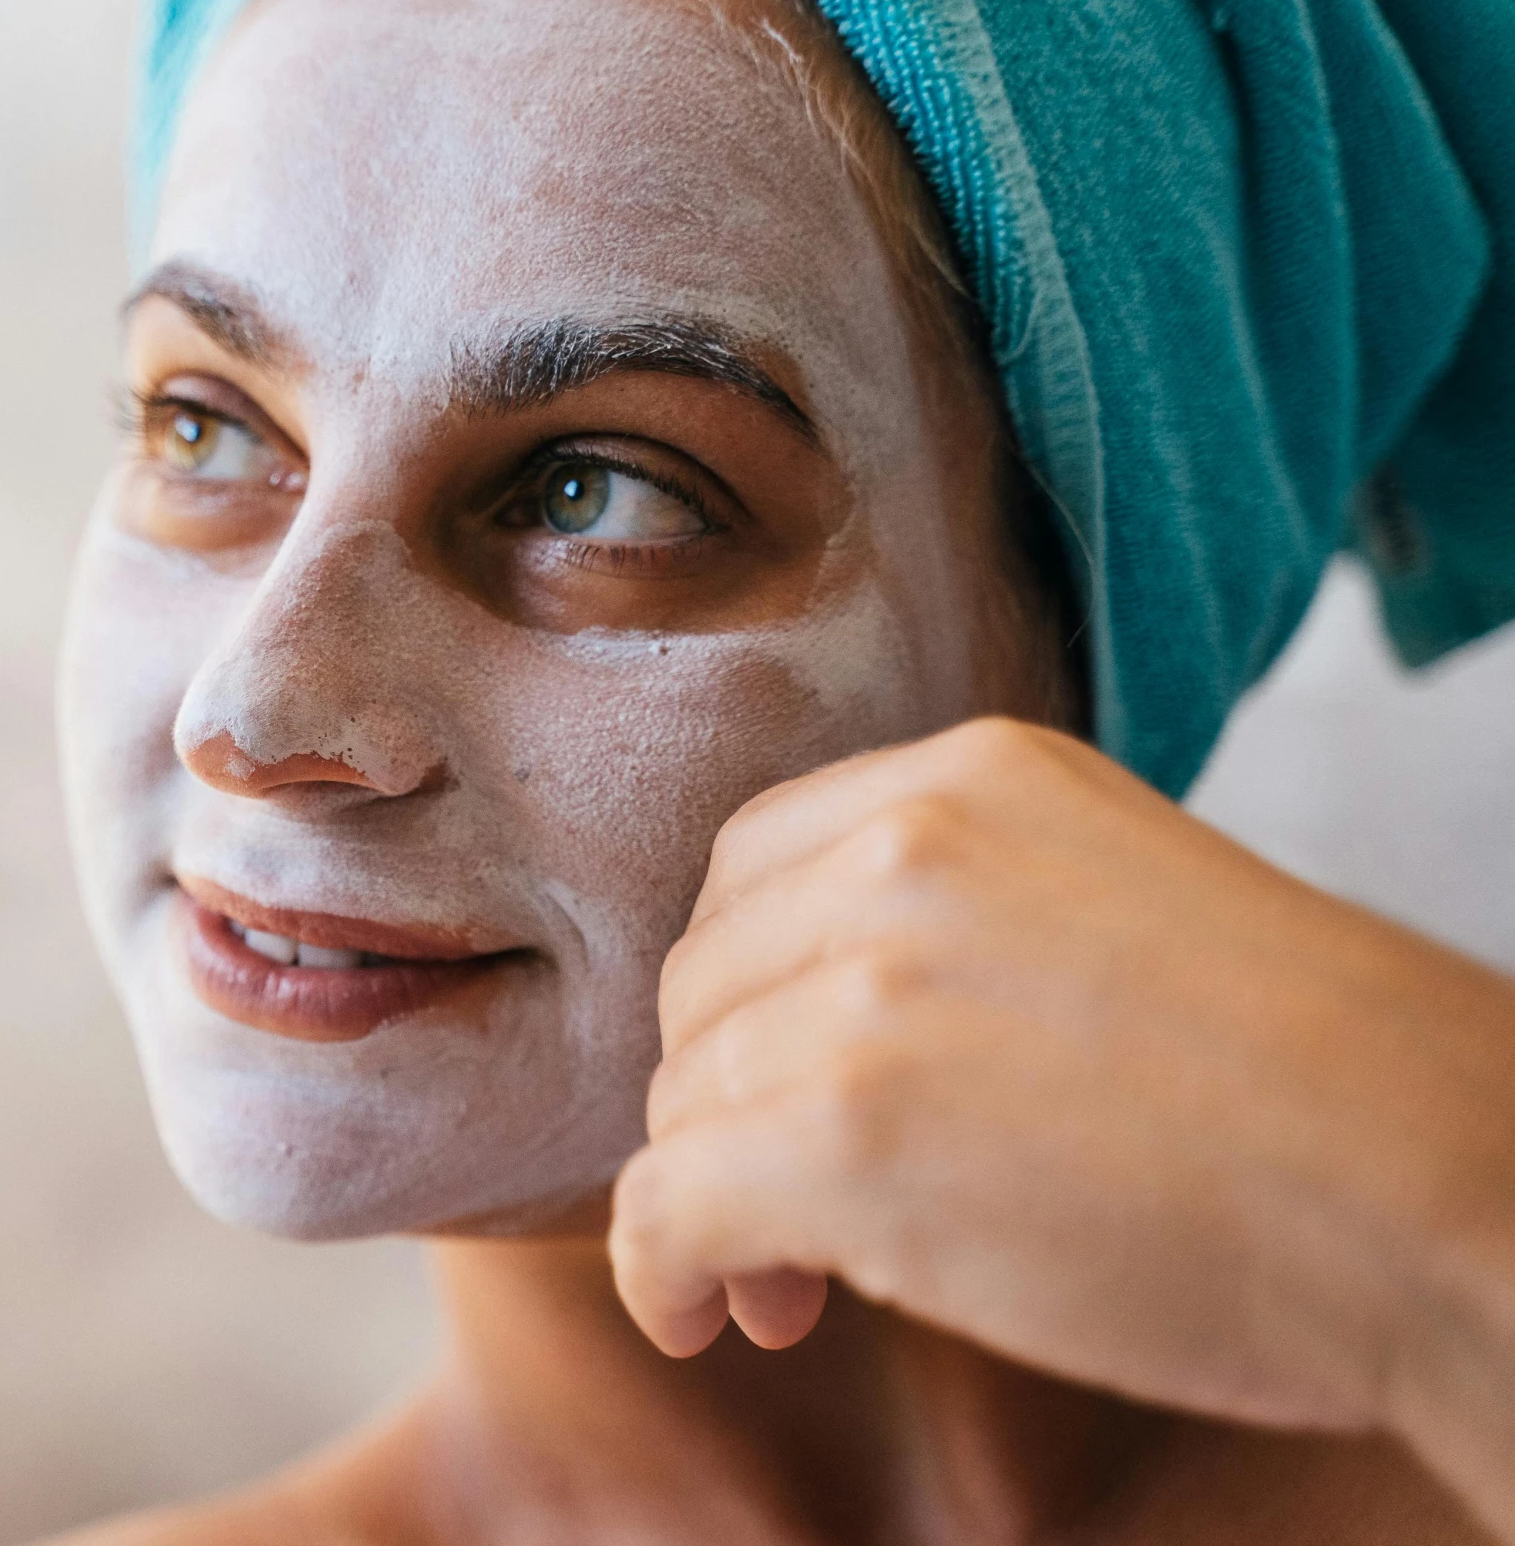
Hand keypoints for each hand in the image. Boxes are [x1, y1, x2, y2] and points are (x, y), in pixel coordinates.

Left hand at [607, 720, 1514, 1514]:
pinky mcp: (845, 1137)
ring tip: (781, 1286)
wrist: (1437, 1187)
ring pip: (683, 1097)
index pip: (752, 870)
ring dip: (708, 1195)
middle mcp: (898, 856)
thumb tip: (807, 1025)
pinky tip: (700, 1314)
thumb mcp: (1114, 904)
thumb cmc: (1309, 1084)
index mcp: (968, 781)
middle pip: (706, 986)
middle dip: (723, 1100)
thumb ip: (958, 920)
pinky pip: (665, 1204)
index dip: (742, 989)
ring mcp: (865, 991)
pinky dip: (660, 1268)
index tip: (773, 1076)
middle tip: (781, 1209)